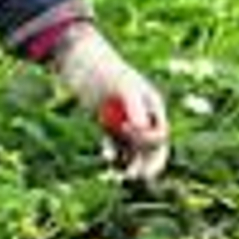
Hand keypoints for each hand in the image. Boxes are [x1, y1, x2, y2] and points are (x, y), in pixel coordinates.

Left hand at [53, 24, 169, 180]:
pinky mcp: (108, 125)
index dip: (145, 139)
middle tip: (136, 177)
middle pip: (152, 148)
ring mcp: (125, 121)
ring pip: (134, 150)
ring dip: (130, 164)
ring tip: (121, 176)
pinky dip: (113, 154)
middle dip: (147, 163)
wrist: (81, 61)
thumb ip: (133, 105)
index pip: (158, 134)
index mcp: (152, 106)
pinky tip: (107, 157)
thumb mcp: (120, 85)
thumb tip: (140, 127)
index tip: (124, 130)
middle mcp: (142, 116)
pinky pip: (116, 146)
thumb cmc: (104, 69)